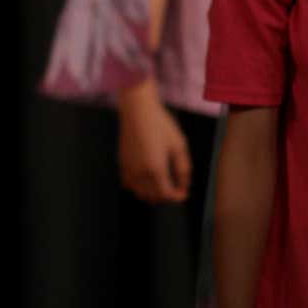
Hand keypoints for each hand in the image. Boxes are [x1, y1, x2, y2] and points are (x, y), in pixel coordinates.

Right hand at [118, 83, 190, 202]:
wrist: (138, 110)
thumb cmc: (160, 125)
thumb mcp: (179, 145)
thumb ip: (183, 169)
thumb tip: (185, 185)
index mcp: (156, 169)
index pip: (167, 194)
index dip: (178, 197)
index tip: (184, 193)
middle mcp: (140, 172)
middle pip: (153, 197)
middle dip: (167, 197)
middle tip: (176, 190)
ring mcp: (129, 167)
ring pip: (139, 193)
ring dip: (152, 195)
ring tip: (162, 187)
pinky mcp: (122, 162)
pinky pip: (128, 184)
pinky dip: (138, 188)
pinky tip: (146, 181)